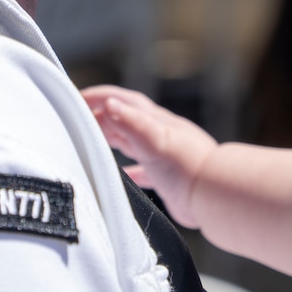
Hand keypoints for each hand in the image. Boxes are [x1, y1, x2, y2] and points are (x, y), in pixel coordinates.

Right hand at [82, 85, 216, 227]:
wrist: (216, 195)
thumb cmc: (189, 166)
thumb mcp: (156, 140)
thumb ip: (131, 123)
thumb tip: (109, 104)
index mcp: (155, 121)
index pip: (122, 101)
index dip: (99, 96)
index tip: (76, 98)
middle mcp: (158, 134)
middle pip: (124, 120)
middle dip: (100, 117)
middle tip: (77, 121)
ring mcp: (162, 155)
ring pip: (131, 142)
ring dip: (111, 140)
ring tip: (91, 143)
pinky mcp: (165, 177)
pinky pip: (141, 171)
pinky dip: (127, 171)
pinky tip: (120, 177)